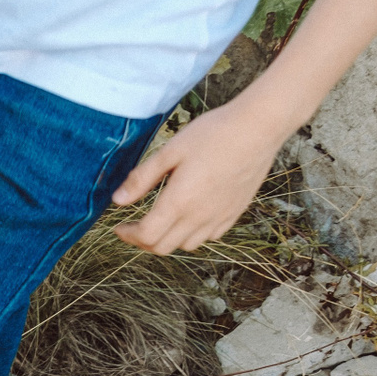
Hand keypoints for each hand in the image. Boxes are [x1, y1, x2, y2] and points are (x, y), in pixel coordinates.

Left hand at [110, 102, 291, 254]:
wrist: (258, 128)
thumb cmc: (213, 133)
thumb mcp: (170, 151)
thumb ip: (142, 179)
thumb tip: (118, 201)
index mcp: (179, 202)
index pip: (147, 236)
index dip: (128, 236)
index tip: (119, 227)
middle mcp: (199, 217)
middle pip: (163, 247)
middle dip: (143, 242)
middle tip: (135, 227)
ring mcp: (219, 217)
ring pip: (186, 245)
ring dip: (168, 239)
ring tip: (161, 222)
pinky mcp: (234, 213)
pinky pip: (209, 236)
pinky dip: (193, 234)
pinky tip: (189, 217)